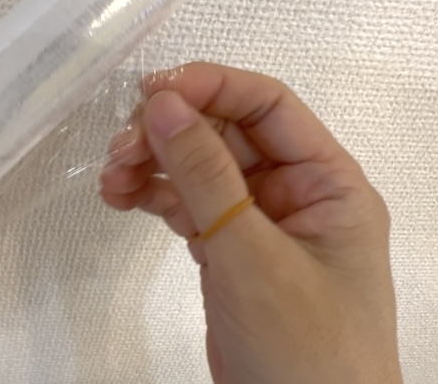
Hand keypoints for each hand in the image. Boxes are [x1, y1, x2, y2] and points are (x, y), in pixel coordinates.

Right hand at [100, 63, 400, 383]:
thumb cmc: (306, 350)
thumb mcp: (253, 255)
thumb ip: (206, 177)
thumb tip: (164, 103)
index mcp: (327, 181)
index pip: (268, 105)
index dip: (211, 87)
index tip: (152, 91)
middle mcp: (295, 192)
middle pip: (225, 133)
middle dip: (169, 134)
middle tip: (118, 147)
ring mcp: (259, 221)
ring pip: (199, 168)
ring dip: (152, 164)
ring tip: (110, 179)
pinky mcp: (229, 249)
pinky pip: (187, 204)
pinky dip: (153, 196)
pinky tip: (121, 198)